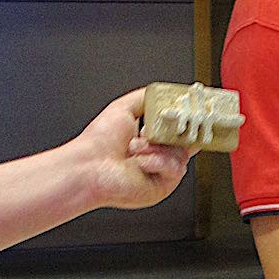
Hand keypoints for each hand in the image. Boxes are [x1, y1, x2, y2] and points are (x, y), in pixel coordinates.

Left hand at [71, 87, 193, 209]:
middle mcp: (159, 155)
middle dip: (173, 132)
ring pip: (181, 154)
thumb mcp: (123, 108)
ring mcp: (162, 171)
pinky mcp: (163, 185)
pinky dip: (157, 162)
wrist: (89, 167)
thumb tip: (166, 94)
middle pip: (186, 140)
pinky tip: (140, 163)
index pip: (179, 129)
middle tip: (159, 129)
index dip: (187, 122)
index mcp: (152, 138)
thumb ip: (146, 98)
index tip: (190, 113)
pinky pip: (175, 169)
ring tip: (135, 148)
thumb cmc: (98, 143)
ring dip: (157, 148)